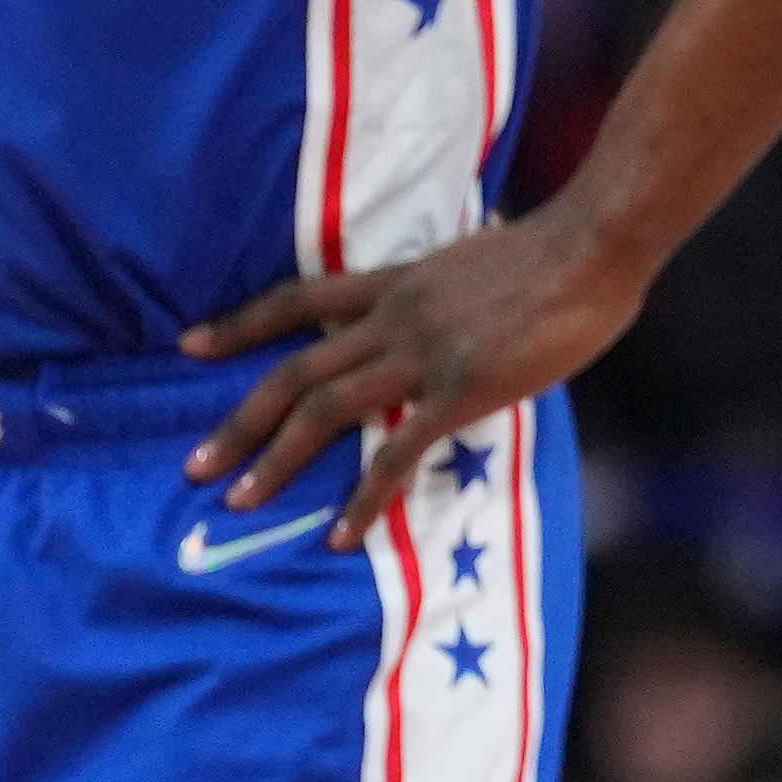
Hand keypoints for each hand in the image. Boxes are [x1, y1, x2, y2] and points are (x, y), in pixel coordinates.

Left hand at [181, 204, 642, 542]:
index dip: (240, 325)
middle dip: (239, 422)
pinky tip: (341, 535)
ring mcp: (422, 354)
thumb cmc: (556, 250)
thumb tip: (455, 288)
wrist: (592, 245)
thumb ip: (448, 284)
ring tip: (240, 501)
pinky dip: (363, 499)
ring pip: (324, 410)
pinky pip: (397, 452)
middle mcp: (393, 317)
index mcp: (396, 282)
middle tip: (195, 465)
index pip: (298, 301)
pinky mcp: (459, 390)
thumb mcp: (477, 259)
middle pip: (294, 371)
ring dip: (275, 461)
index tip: (189, 347)